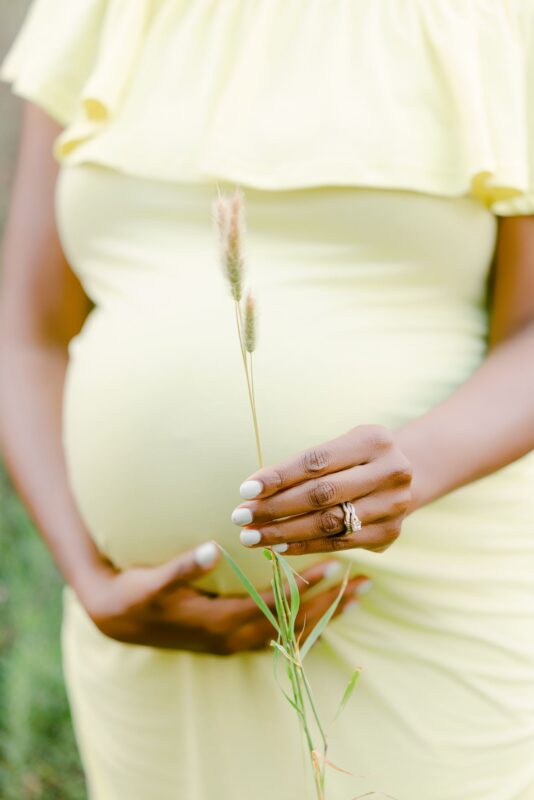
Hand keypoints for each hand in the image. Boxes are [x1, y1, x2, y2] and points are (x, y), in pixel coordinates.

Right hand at [76, 542, 370, 654]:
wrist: (119, 620)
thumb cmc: (138, 595)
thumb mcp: (153, 582)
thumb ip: (182, 567)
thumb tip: (212, 549)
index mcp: (221, 622)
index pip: (275, 605)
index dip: (307, 587)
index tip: (337, 566)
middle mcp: (234, 638)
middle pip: (294, 624)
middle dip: (331, 605)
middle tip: (366, 585)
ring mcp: (234, 643)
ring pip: (291, 634)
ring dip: (325, 616)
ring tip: (357, 598)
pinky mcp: (232, 640)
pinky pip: (279, 637)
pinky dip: (305, 625)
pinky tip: (324, 614)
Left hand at [232, 424, 412, 555]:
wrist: (407, 474)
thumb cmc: (356, 458)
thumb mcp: (339, 448)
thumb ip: (304, 467)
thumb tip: (255, 491)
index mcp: (374, 440)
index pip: (316, 462)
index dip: (279, 477)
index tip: (245, 490)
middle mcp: (390, 471)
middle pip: (321, 494)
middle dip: (275, 507)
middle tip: (240, 516)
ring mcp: (393, 505)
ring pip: (328, 523)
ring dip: (284, 531)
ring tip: (251, 536)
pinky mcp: (389, 533)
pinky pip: (338, 543)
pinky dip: (304, 545)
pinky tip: (278, 545)